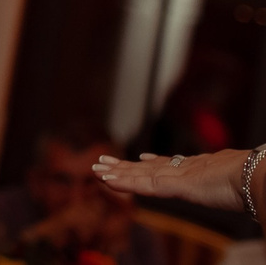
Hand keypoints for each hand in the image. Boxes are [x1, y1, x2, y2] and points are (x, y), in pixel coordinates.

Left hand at [95, 147, 256, 211]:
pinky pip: (144, 184)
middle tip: (104, 162)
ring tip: (97, 169)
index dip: (155, 161)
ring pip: (142, 174)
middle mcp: (186, 167)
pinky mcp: (176, 184)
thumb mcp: (242, 185)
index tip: (141, 157)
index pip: (172, 164)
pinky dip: (124, 182)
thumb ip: (235, 186)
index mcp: (202, 168)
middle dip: (127, 165)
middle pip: (150, 166)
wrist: (257, 176)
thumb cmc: (255, 181)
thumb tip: (248, 190)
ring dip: (118, 172)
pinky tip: (107, 180)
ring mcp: (180, 174)